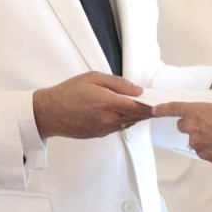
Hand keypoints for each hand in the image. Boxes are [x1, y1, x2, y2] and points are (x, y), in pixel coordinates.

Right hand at [33, 71, 152, 138]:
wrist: (49, 113)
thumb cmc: (68, 92)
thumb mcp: (93, 77)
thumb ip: (118, 84)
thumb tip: (137, 90)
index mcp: (108, 102)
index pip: (138, 106)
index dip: (152, 105)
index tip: (162, 103)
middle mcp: (108, 118)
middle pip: (136, 116)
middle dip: (148, 110)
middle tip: (157, 104)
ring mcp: (104, 129)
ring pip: (128, 122)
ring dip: (136, 115)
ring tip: (141, 106)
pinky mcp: (99, 134)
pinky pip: (118, 127)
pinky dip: (124, 119)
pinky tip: (123, 112)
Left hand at [151, 101, 211, 162]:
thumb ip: (210, 111)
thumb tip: (210, 116)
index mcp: (195, 111)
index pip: (173, 108)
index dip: (163, 109)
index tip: (156, 110)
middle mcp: (191, 127)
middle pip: (182, 125)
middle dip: (190, 125)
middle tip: (205, 125)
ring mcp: (195, 142)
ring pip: (193, 139)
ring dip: (202, 137)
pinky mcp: (201, 154)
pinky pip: (202, 150)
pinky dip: (208, 148)